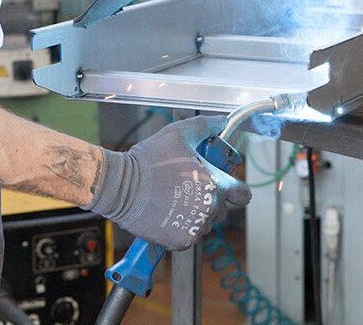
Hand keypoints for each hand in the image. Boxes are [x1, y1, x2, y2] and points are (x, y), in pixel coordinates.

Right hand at [83, 116, 251, 251]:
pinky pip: (188, 235)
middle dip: (210, 200)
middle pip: (222, 209)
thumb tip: (222, 121)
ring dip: (195, 214)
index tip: (222, 184)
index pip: (242, 195)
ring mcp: (195, 228)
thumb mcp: (178, 134)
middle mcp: (210, 210)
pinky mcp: (180, 241)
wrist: (120, 185)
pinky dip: (180, 226)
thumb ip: (205, 126)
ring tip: (173, 199)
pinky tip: (165, 211)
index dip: (234, 189)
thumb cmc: (150, 159)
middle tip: (188, 187)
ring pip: (205, 223)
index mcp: (216, 185)